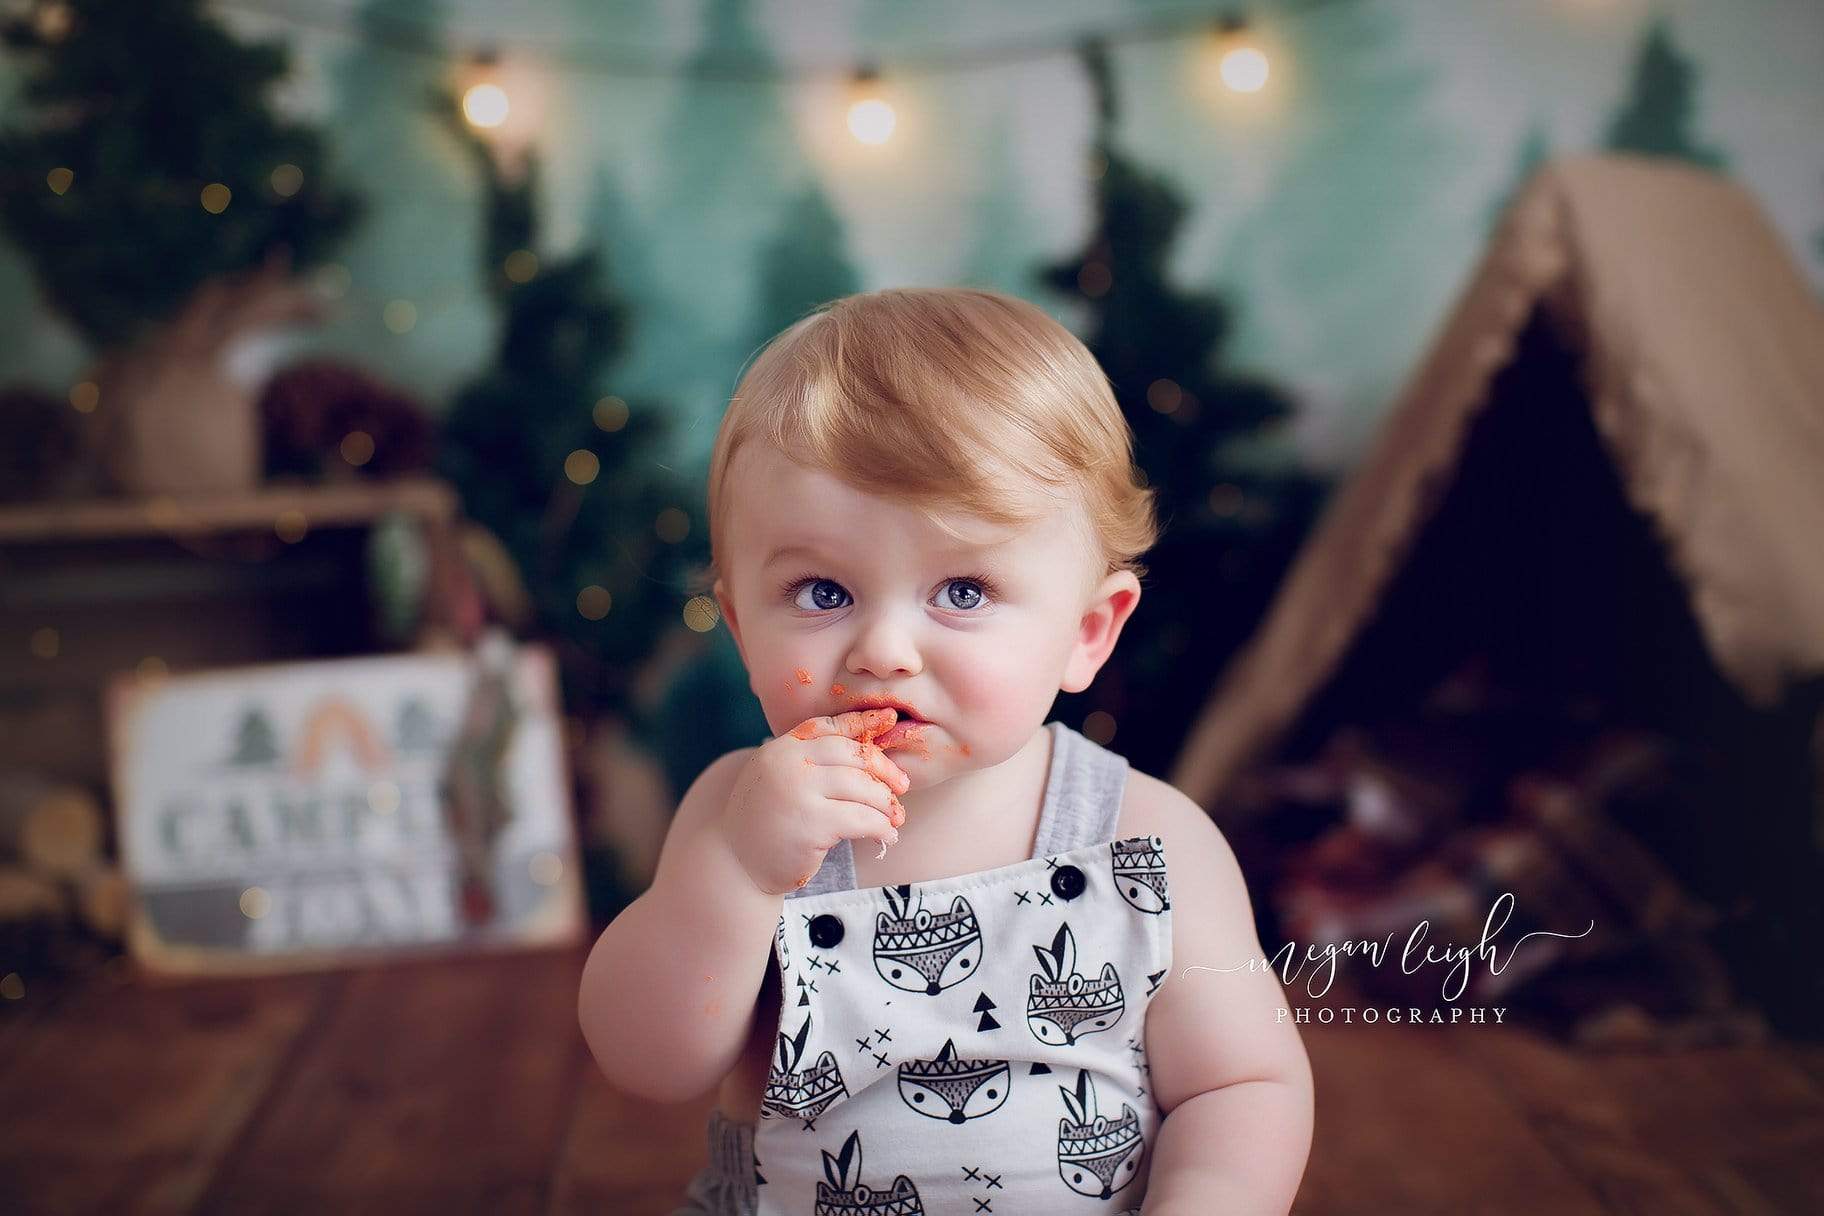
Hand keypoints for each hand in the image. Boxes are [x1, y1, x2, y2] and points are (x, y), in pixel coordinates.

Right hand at [715, 708, 912, 896]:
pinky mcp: (812, 825)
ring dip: (886, 804)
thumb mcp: (779, 779)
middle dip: (884, 770)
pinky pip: (861, 819)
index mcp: (781, 749)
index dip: (862, 722)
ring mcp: (799, 792)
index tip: (890, 719)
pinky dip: (881, 827)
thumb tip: (866, 748)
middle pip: (853, 755)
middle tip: (901, 785)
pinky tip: (886, 835)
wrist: (735, 863)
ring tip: (895, 817)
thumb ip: (808, 760)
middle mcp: (788, 764)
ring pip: (863, 788)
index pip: (829, 727)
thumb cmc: (765, 821)